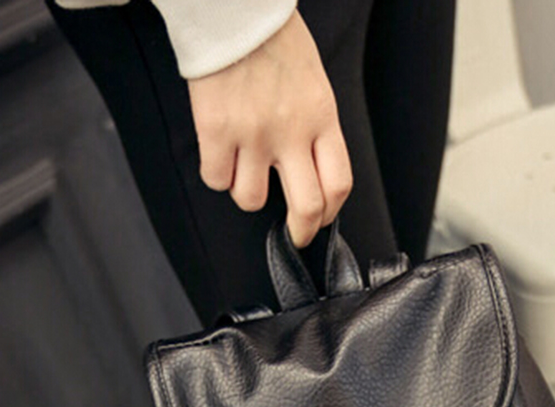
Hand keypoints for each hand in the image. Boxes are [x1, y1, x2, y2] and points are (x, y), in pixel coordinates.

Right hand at [187, 11, 352, 246]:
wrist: (233, 11)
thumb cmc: (273, 43)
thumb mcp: (313, 85)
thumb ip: (314, 129)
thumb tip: (310, 175)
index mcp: (321, 118)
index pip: (338, 185)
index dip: (329, 213)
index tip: (320, 220)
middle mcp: (291, 131)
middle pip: (306, 207)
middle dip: (300, 232)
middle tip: (293, 237)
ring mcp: (252, 133)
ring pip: (251, 200)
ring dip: (247, 193)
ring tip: (244, 168)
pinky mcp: (216, 130)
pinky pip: (216, 180)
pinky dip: (217, 174)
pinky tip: (220, 152)